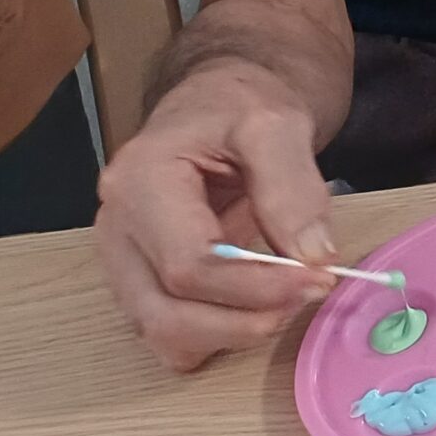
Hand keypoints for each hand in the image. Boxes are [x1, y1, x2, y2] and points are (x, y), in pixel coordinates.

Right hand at [93, 62, 336, 371]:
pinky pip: (170, 332)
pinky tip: (257, 304)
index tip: (319, 279)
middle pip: (165, 313)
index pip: (189, 264)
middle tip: (309, 294)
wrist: (219, 101)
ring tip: (286, 299)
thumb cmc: (239, 104)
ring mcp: (122, 260)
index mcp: (139, 182)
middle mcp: (117, 228)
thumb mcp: (276, 124)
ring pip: (163, 333)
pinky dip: (215, 334)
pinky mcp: (140, 279)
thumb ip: (292, 187)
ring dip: (231, 333)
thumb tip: (311, 255)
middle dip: (244, 320)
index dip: (257, 285)